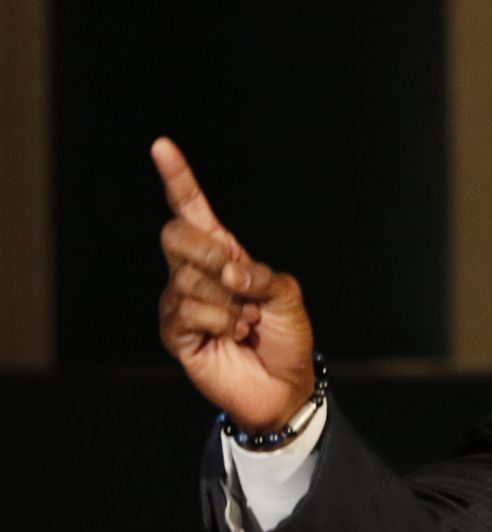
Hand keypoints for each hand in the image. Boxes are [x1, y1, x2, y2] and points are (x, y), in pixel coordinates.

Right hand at [154, 137, 315, 431]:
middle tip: (238, 280)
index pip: (192, 210)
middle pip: (176, 236)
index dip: (178, 179)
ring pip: (188, 280)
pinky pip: (188, 312)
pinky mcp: (175, 333)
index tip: (162, 146)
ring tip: (246, 322)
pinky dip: (221, 322)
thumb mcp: (287, 296)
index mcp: (223, 253)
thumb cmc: (287, 337)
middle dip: (209, 252)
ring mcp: (180, 302)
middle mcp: (195, 272)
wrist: (285, 384)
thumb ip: (261, 275)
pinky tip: (233, 335)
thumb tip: (228, 270)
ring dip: (230, 303)